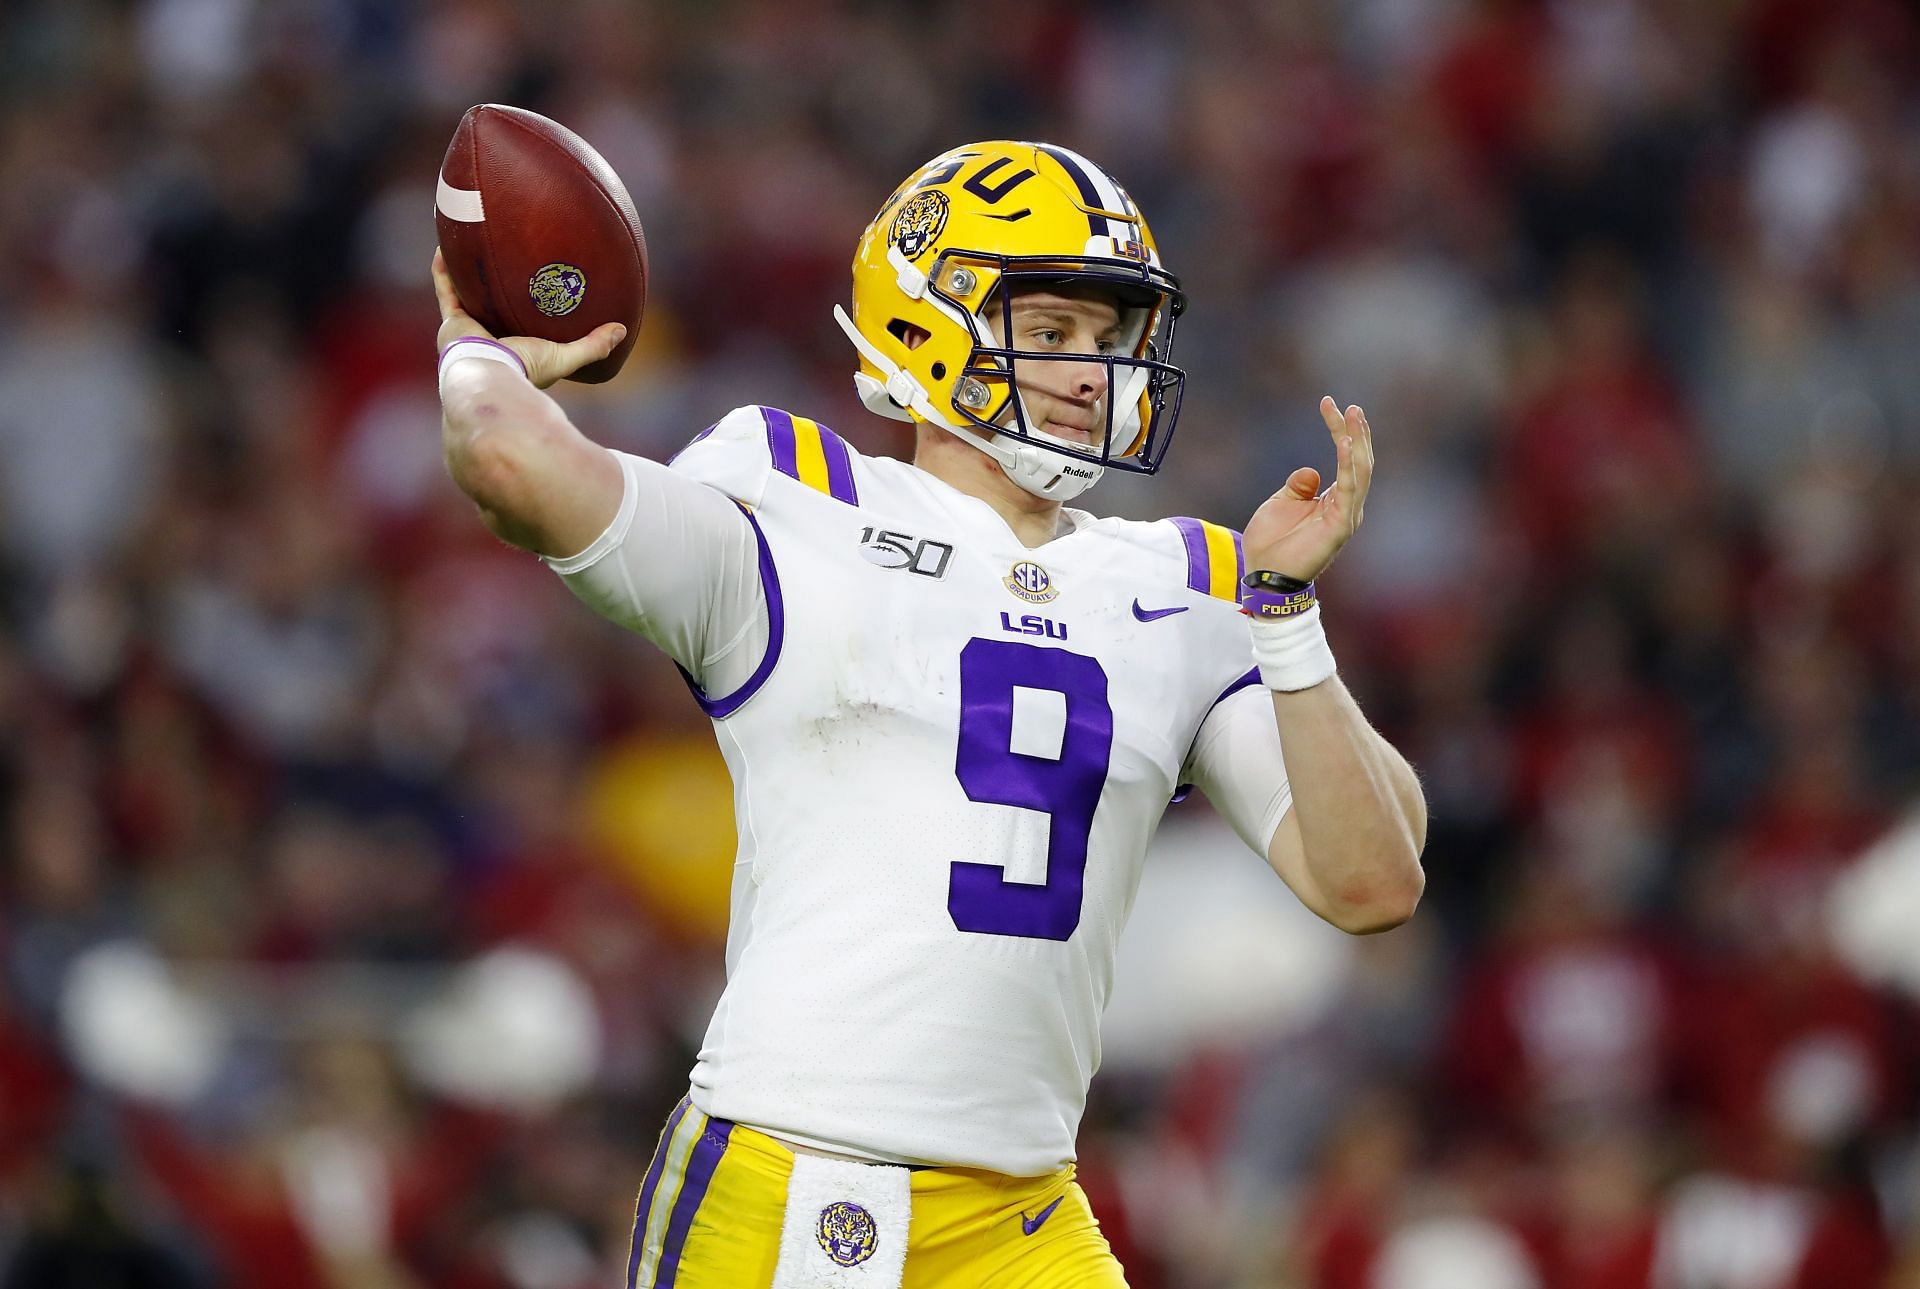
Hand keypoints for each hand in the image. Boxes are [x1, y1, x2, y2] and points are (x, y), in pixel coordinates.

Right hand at [432, 247, 625, 388]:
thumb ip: (592, 345)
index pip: (520, 327)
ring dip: (469, 274)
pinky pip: (446, 287)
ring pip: (467, 295)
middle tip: (505, 260)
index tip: (534, 289)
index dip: (525, 311)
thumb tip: (622, 330)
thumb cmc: (525, 369)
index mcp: (513, 349)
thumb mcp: (564, 356)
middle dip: (496, 288)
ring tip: (472, 247)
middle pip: (493, 309)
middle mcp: (488, 339)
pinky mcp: (451, 320)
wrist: (489, 374)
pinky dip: (445, 268)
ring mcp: (467, 330)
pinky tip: (447, 245)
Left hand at [1242, 396, 1374, 581]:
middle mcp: (1346, 506)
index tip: (1329, 404)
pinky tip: (1344, 443)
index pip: (1346, 459)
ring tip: (1353, 416)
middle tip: (1351, 407)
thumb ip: (1299, 486)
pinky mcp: (1340, 525)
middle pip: (1359, 462)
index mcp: (1334, 500)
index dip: (1340, 431)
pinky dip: (1348, 464)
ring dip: (1357, 442)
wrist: (1264, 575)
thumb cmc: (1271, 543)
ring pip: (1360, 471)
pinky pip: (1349, 488)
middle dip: (1356, 433)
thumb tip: (1311, 471)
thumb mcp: (1282, 503)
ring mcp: (1346, 515)